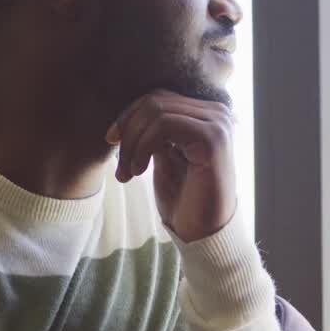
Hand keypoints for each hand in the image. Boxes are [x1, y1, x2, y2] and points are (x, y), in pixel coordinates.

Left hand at [106, 91, 236, 242]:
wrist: (203, 233)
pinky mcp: (212, 139)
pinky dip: (143, 146)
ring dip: (133, 142)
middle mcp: (217, 113)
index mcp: (206, 115)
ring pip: (157, 111)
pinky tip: (138, 171)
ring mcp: (217, 124)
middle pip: (156, 101)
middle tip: (119, 165)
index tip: (111, 141)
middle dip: (128, 130)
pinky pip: (164, 126)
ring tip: (127, 172)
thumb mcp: (164, 157)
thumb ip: (155, 132)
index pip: (159, 97)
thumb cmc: (184, 198)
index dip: (129, 116)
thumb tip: (129, 114)